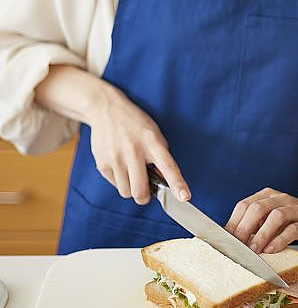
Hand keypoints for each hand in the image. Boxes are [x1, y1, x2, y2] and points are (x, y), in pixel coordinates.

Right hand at [88, 82, 190, 205]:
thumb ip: (160, 157)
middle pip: (140, 192)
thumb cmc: (136, 124)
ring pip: (126, 193)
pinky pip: (115, 185)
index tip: (185, 197)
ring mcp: (116, 158)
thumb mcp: (154, 134)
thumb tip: (164, 185)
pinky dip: (120, 180)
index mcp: (152, 141)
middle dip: (145, 196)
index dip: (177, 184)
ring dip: (131, 188)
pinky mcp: (102, 163)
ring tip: (132, 171)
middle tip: (147, 189)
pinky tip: (120, 164)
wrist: (106, 109)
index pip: (168, 167)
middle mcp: (134, 150)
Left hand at [224, 183, 297, 253]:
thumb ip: (253, 224)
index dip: (233, 222)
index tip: (224, 240)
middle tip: (236, 246)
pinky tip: (271, 249)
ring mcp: (294, 209)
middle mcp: (280, 199)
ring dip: (262, 234)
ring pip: (276, 217)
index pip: (245, 205)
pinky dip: (280, 240)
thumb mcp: (269, 217)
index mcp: (266, 196)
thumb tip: (229, 240)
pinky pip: (293, 229)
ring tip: (253, 250)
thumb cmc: (288, 219)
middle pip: (258, 208)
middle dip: (244, 228)